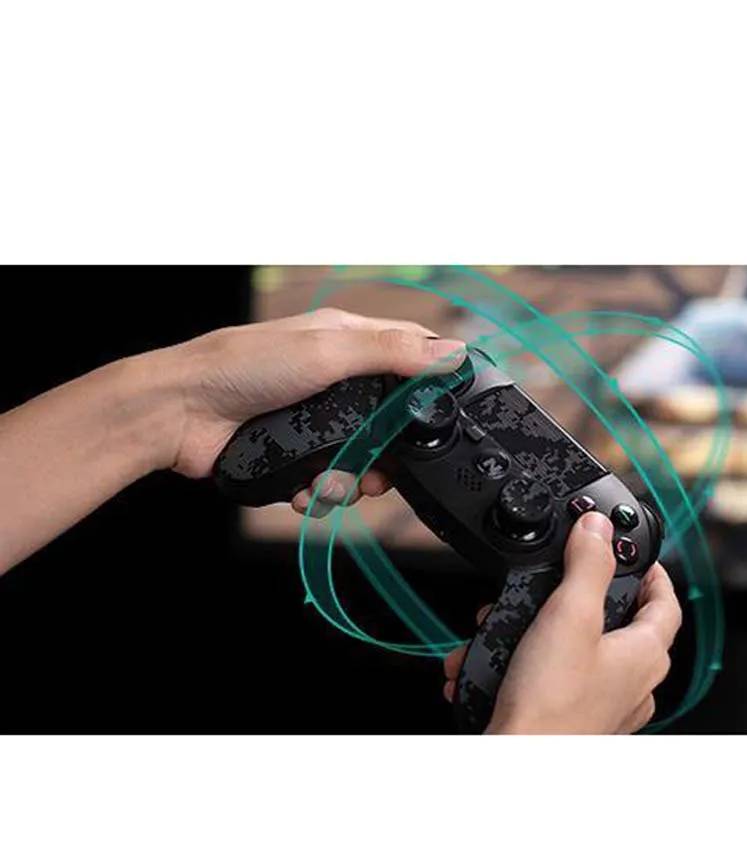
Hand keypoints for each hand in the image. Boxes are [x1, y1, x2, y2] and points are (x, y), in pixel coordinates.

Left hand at [160, 307, 466, 509]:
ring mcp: (315, 420)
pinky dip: (321, 491)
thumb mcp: (326, 352)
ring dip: (352, 479)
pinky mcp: (296, 454)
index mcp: (346, 342)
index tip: (449, 408)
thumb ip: (390, 353)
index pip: (410, 352)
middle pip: (391, 420)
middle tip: (382, 468)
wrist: (178, 415)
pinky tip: (305, 490)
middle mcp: (335, 380)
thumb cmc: (240, 366)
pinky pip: (328, 479)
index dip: (435, 378)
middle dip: (390, 452)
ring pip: (362, 457)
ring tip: (329, 483)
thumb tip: (449, 350)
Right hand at [443, 512, 681, 733]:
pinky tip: (495, 664)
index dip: (654, 572)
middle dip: (574, 600)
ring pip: (576, 652)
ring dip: (538, 634)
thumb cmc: (552, 705)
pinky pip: (552, 680)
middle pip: (616, 624)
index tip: (637, 555)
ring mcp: (604, 706)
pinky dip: (525, 666)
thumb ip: (587, 565)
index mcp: (645, 655)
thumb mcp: (569, 616)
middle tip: (555, 585)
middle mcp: (633, 684)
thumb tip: (597, 528)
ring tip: (506, 628)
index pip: (666, 602)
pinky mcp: (573, 720)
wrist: (518, 763)